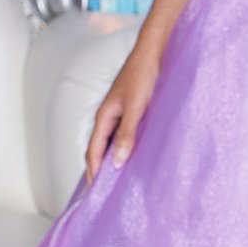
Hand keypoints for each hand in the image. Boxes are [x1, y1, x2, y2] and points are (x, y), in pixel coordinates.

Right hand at [85, 40, 160, 181]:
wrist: (154, 52)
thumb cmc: (143, 76)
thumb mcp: (136, 108)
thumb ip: (126, 134)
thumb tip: (117, 161)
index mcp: (104, 117)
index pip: (93, 152)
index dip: (93, 173)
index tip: (96, 194)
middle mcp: (108, 117)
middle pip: (98, 149)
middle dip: (98, 171)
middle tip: (102, 194)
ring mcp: (119, 114)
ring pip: (110, 143)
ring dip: (111, 161)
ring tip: (116, 180)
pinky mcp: (130, 111)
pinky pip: (122, 136)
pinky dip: (122, 149)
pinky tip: (132, 157)